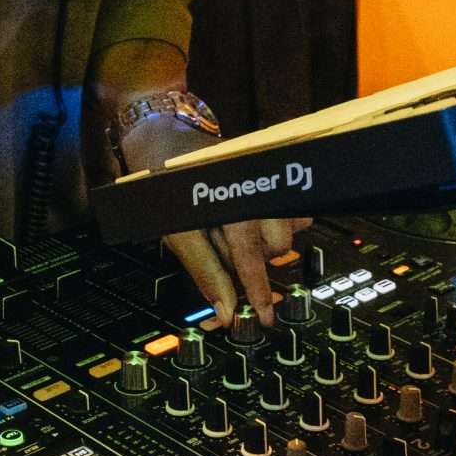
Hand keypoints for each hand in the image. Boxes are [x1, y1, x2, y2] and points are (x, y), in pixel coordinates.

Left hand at [111, 113, 301, 324]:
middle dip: (250, 257)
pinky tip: (251, 218)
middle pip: (274, 250)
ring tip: (230, 227)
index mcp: (235, 206)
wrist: (165, 138)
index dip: (257, 293)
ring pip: (284, 233)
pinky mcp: (273, 178)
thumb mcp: (179, 233)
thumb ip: (206, 272)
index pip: (252, 261)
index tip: (264, 317)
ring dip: (261, 241)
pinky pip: (290, 212)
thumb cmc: (167, 183)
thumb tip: (224, 310)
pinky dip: (274, 223)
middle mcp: (259, 192)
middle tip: (220, 244)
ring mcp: (270, 183)